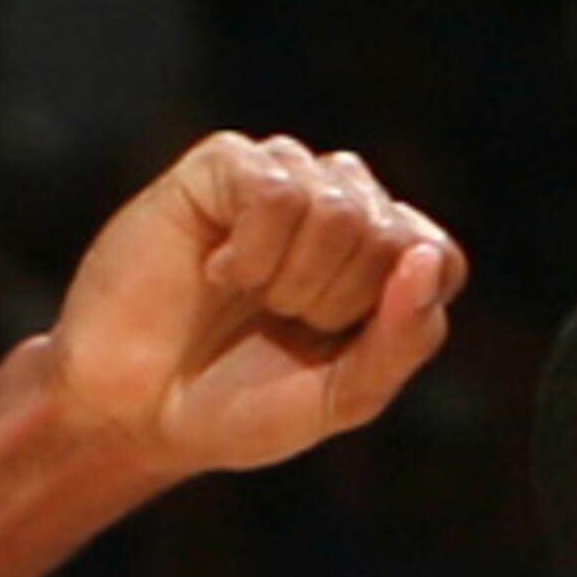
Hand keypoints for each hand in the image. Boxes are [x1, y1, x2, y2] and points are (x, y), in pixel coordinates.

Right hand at [44, 132, 468, 475]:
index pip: (439, 258)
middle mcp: (341, 208)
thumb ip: (403, 339)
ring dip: (293, 278)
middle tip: (280, 323)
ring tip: (251, 296)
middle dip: (336, 303)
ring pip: (339, 205)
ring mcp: (284, 179)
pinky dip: (252, 252)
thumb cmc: (241, 404)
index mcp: (384, 263)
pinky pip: (275, 189)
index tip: (336, 347)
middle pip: (392, 234)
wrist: (137, 412)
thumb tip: (426, 258)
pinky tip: (218, 269)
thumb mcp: (344, 397)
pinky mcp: (225, 165)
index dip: (394, 311)